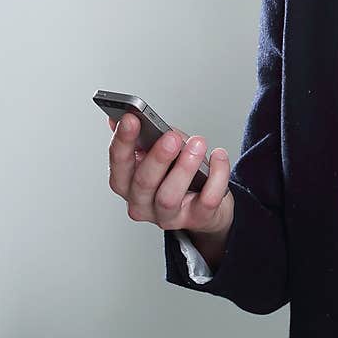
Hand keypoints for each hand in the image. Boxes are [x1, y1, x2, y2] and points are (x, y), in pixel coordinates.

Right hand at [106, 112, 233, 236]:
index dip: (123, 141)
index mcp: (128, 184)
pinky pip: (207, 199)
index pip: (118, 164)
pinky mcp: (198, 219)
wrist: (209, 206)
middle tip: (172, 137)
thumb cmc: (180, 175)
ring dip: (185, 167)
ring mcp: (168, 216)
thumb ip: (147, 138)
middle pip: (143, 183)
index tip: (130, 119)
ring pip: (170, 196)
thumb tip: (128, 117)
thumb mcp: (162, 154)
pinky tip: (219, 156)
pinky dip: (216, 175)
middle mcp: (142, 204)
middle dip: (158, 157)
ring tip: (197, 143)